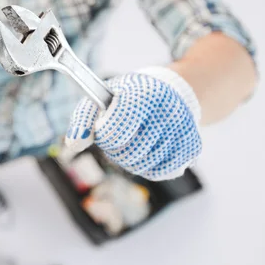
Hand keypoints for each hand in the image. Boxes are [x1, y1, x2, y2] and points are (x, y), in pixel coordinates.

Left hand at [65, 66, 202, 180]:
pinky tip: (148, 151)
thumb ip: (84, 118)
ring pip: (144, 165)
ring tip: (134, 142)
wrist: (169, 92)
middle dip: (116, 150)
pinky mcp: (191, 146)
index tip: (106, 126)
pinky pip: (162, 172)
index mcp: (140, 93)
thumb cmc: (128, 98)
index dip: (105, 134)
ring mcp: (181, 129)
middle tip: (119, 137)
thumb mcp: (103, 98)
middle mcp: (165, 109)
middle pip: (127, 153)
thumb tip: (73, 144)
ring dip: (131, 160)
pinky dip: (149, 167)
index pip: (113, 131)